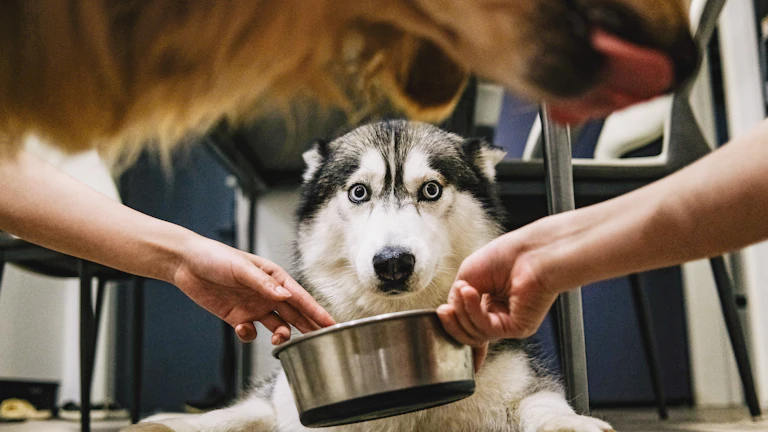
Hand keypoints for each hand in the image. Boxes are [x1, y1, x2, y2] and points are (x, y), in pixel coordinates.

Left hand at [172, 235, 334, 344]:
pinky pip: (251, 333)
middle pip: (294, 314)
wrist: (186, 264)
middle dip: (308, 327)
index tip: (331, 323)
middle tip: (322, 341)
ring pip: (277, 326)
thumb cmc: (215, 257)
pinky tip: (242, 328)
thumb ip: (263, 283)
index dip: (317, 311)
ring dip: (281, 336)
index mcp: (274, 277)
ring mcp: (253, 306)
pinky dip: (249, 335)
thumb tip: (285, 296)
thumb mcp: (241, 268)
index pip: (300, 297)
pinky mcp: (237, 317)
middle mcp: (267, 294)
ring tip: (279, 341)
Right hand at [437, 227, 561, 370]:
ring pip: (475, 334)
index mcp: (488, 303)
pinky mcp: (517, 328)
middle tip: (444, 309)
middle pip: (467, 333)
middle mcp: (499, 316)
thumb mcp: (467, 277)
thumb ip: (456, 300)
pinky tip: (470, 293)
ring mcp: (508, 323)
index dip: (453, 326)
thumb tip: (449, 317)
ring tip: (462, 290)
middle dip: (453, 322)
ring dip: (462, 312)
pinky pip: (487, 329)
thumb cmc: (504, 256)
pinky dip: (473, 312)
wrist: (528, 252)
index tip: (441, 315)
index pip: (467, 324)